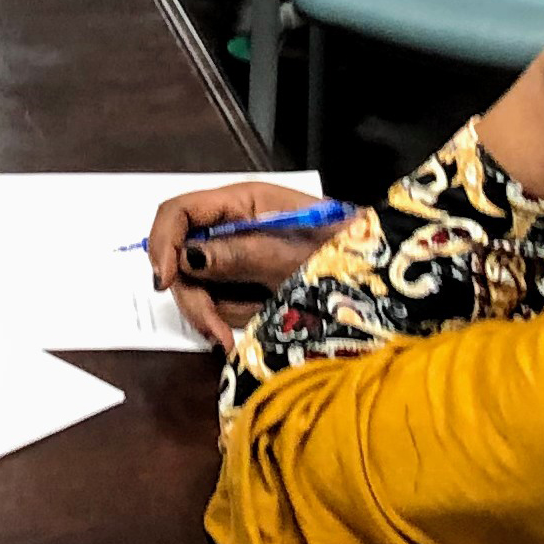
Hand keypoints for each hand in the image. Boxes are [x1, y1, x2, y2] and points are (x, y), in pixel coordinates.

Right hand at [144, 180, 340, 342]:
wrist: (380, 283)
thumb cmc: (343, 257)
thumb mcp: (291, 257)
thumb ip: (239, 255)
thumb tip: (186, 257)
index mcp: (243, 203)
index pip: (180, 211)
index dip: (163, 242)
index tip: (165, 281)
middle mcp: (232, 226)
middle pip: (180, 255)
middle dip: (191, 294)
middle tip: (214, 331)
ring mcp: (236, 258)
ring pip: (195, 285)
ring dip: (208, 314)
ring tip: (231, 339)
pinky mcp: (243, 285)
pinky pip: (216, 303)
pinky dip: (221, 321)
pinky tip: (236, 337)